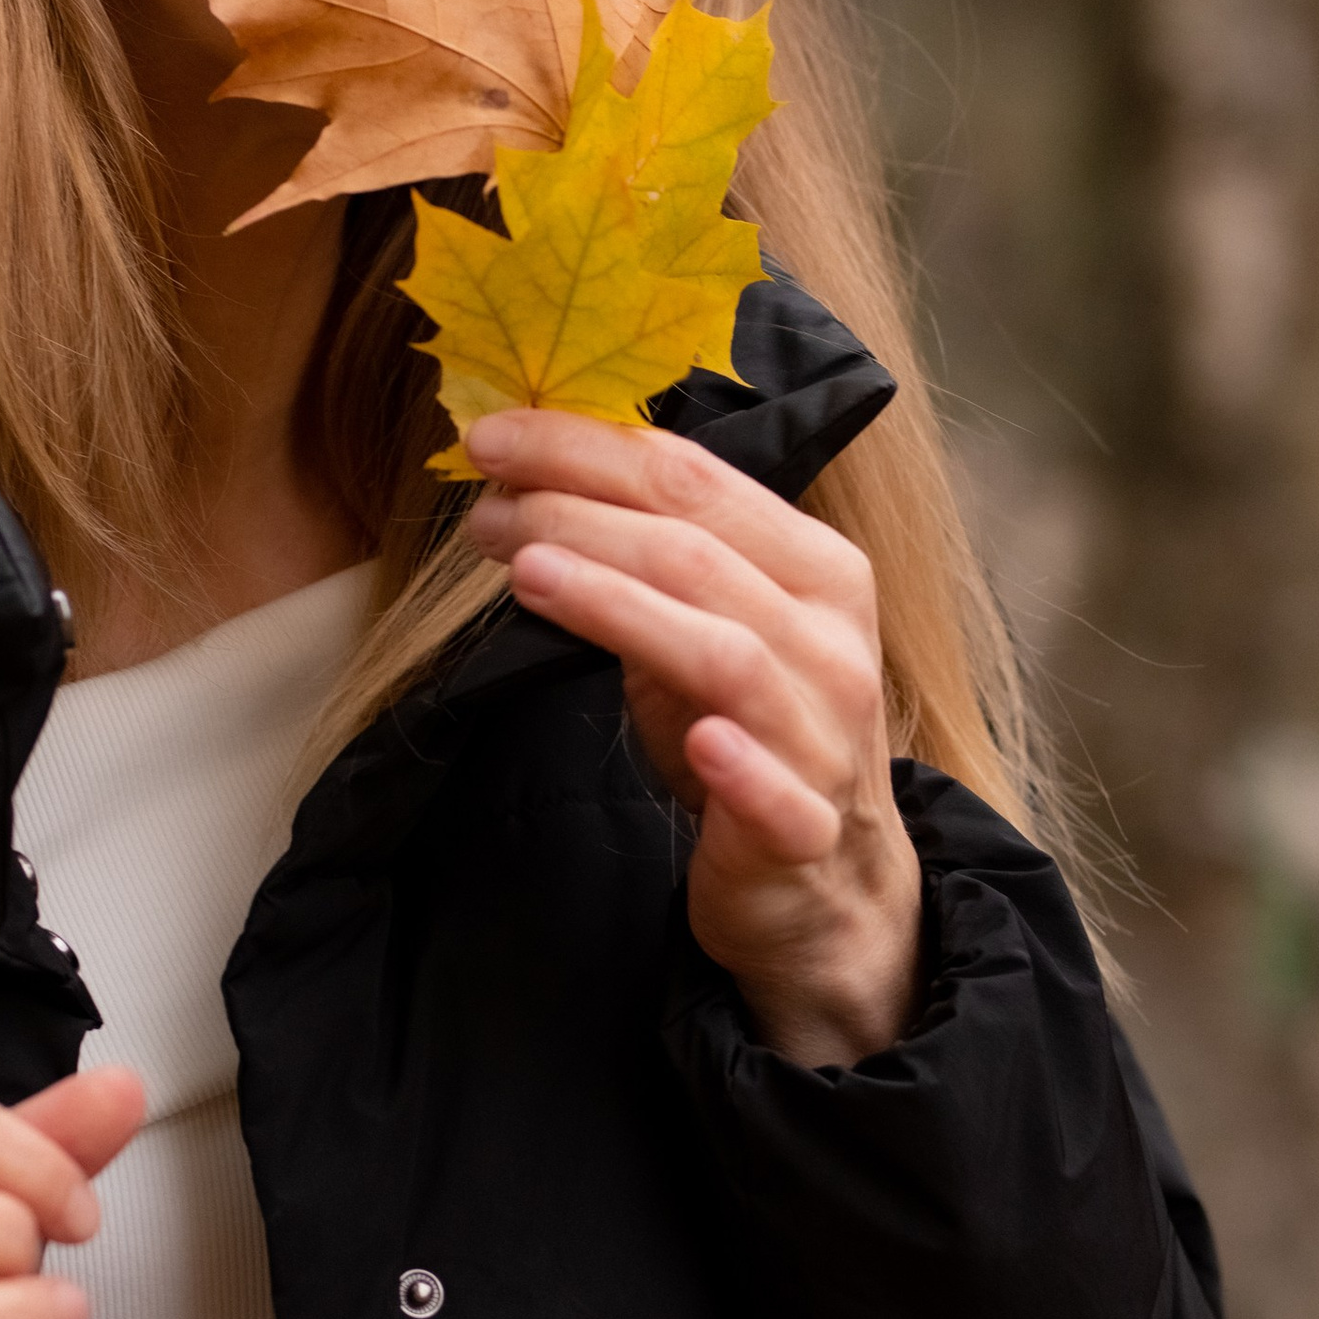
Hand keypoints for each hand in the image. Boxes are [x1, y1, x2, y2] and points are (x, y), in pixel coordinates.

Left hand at [466, 411, 921, 1068]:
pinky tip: (698, 742)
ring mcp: (826, 736)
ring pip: (727, 655)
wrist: (828, 883)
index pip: (698, 482)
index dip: (590, 448)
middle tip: (487, 508)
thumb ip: (650, 568)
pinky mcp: (807, 830)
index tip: (493, 434)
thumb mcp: (706, 634)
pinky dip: (741, 765)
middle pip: (701, 556)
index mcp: (815, 570)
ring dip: (622, 607)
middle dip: (581, 516)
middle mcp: (830, 641)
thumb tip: (530, 492)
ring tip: (528, 573)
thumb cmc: (753, 735)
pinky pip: (779, 793)